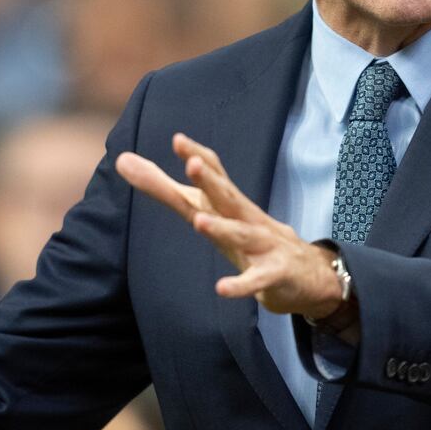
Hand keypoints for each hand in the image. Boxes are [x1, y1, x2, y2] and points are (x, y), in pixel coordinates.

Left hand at [116, 133, 343, 319]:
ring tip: (200, 222)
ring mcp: (263, 246)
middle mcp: (247, 218)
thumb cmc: (249, 236)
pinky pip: (255, 281)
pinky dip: (240, 285)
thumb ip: (164, 189)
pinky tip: (222, 289)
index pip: (217, 174)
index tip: (178, 140)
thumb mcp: (207, 211)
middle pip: (228, 196)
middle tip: (192, 165)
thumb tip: (122, 160)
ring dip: (222, 229)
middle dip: (211, 180)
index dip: (199, 157)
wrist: (308, 273)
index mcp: (230, 203)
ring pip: (241, 235)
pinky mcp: (273, 275)